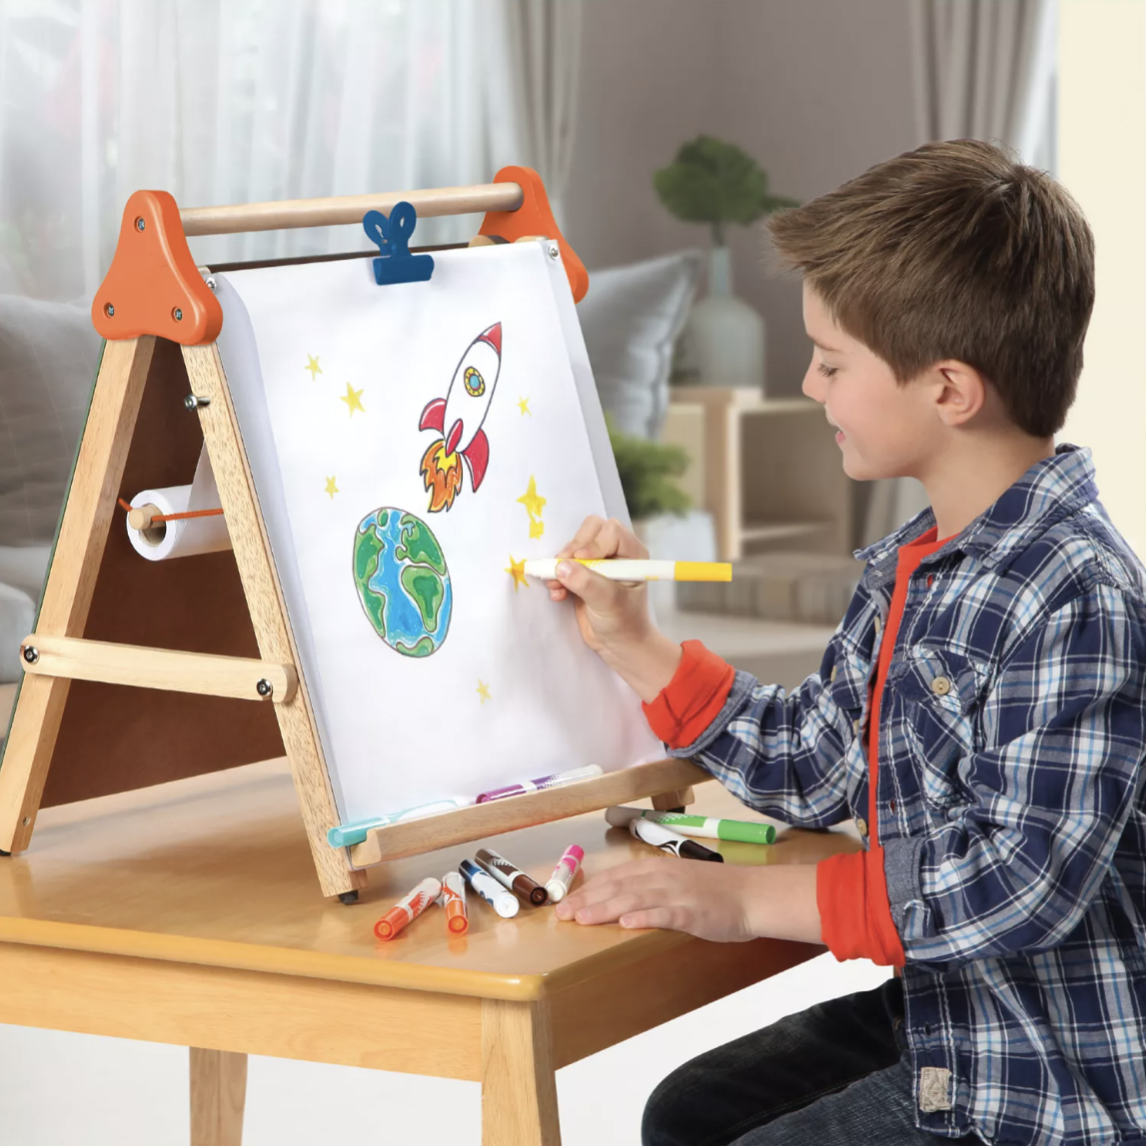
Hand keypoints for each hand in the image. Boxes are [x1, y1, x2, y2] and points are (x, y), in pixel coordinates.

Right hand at [545, 515, 648, 651]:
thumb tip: (561, 566)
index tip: (582, 560)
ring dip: (560, 564)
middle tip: (563, 568)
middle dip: (573, 548)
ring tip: (557, 586)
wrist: (618, 645)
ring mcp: (597, 562)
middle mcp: (615, 552)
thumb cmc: (624, 623)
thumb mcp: (609, 602)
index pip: (610, 531)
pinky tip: (557, 594)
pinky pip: (563, 563)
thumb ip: (587, 583)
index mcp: (632, 554)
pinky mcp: (581, 574)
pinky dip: (555, 576)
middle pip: (590, 530)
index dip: (594, 543)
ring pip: (573, 545)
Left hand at [554, 857, 822, 944]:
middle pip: (618, 887)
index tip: (564, 905)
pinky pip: (665, 914)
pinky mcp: (692, 911)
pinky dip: (646, 917)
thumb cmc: (713, 891)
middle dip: (588, 901)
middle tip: (563, 916)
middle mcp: (661, 876)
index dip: (588, 890)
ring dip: (607, 909)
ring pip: (635, 899)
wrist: (752, 895)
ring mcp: (677, 893)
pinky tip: (627, 924)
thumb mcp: (676, 882)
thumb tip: (616, 898)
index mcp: (655, 868)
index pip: (614, 878)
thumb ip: (648, 887)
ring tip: (584, 919)